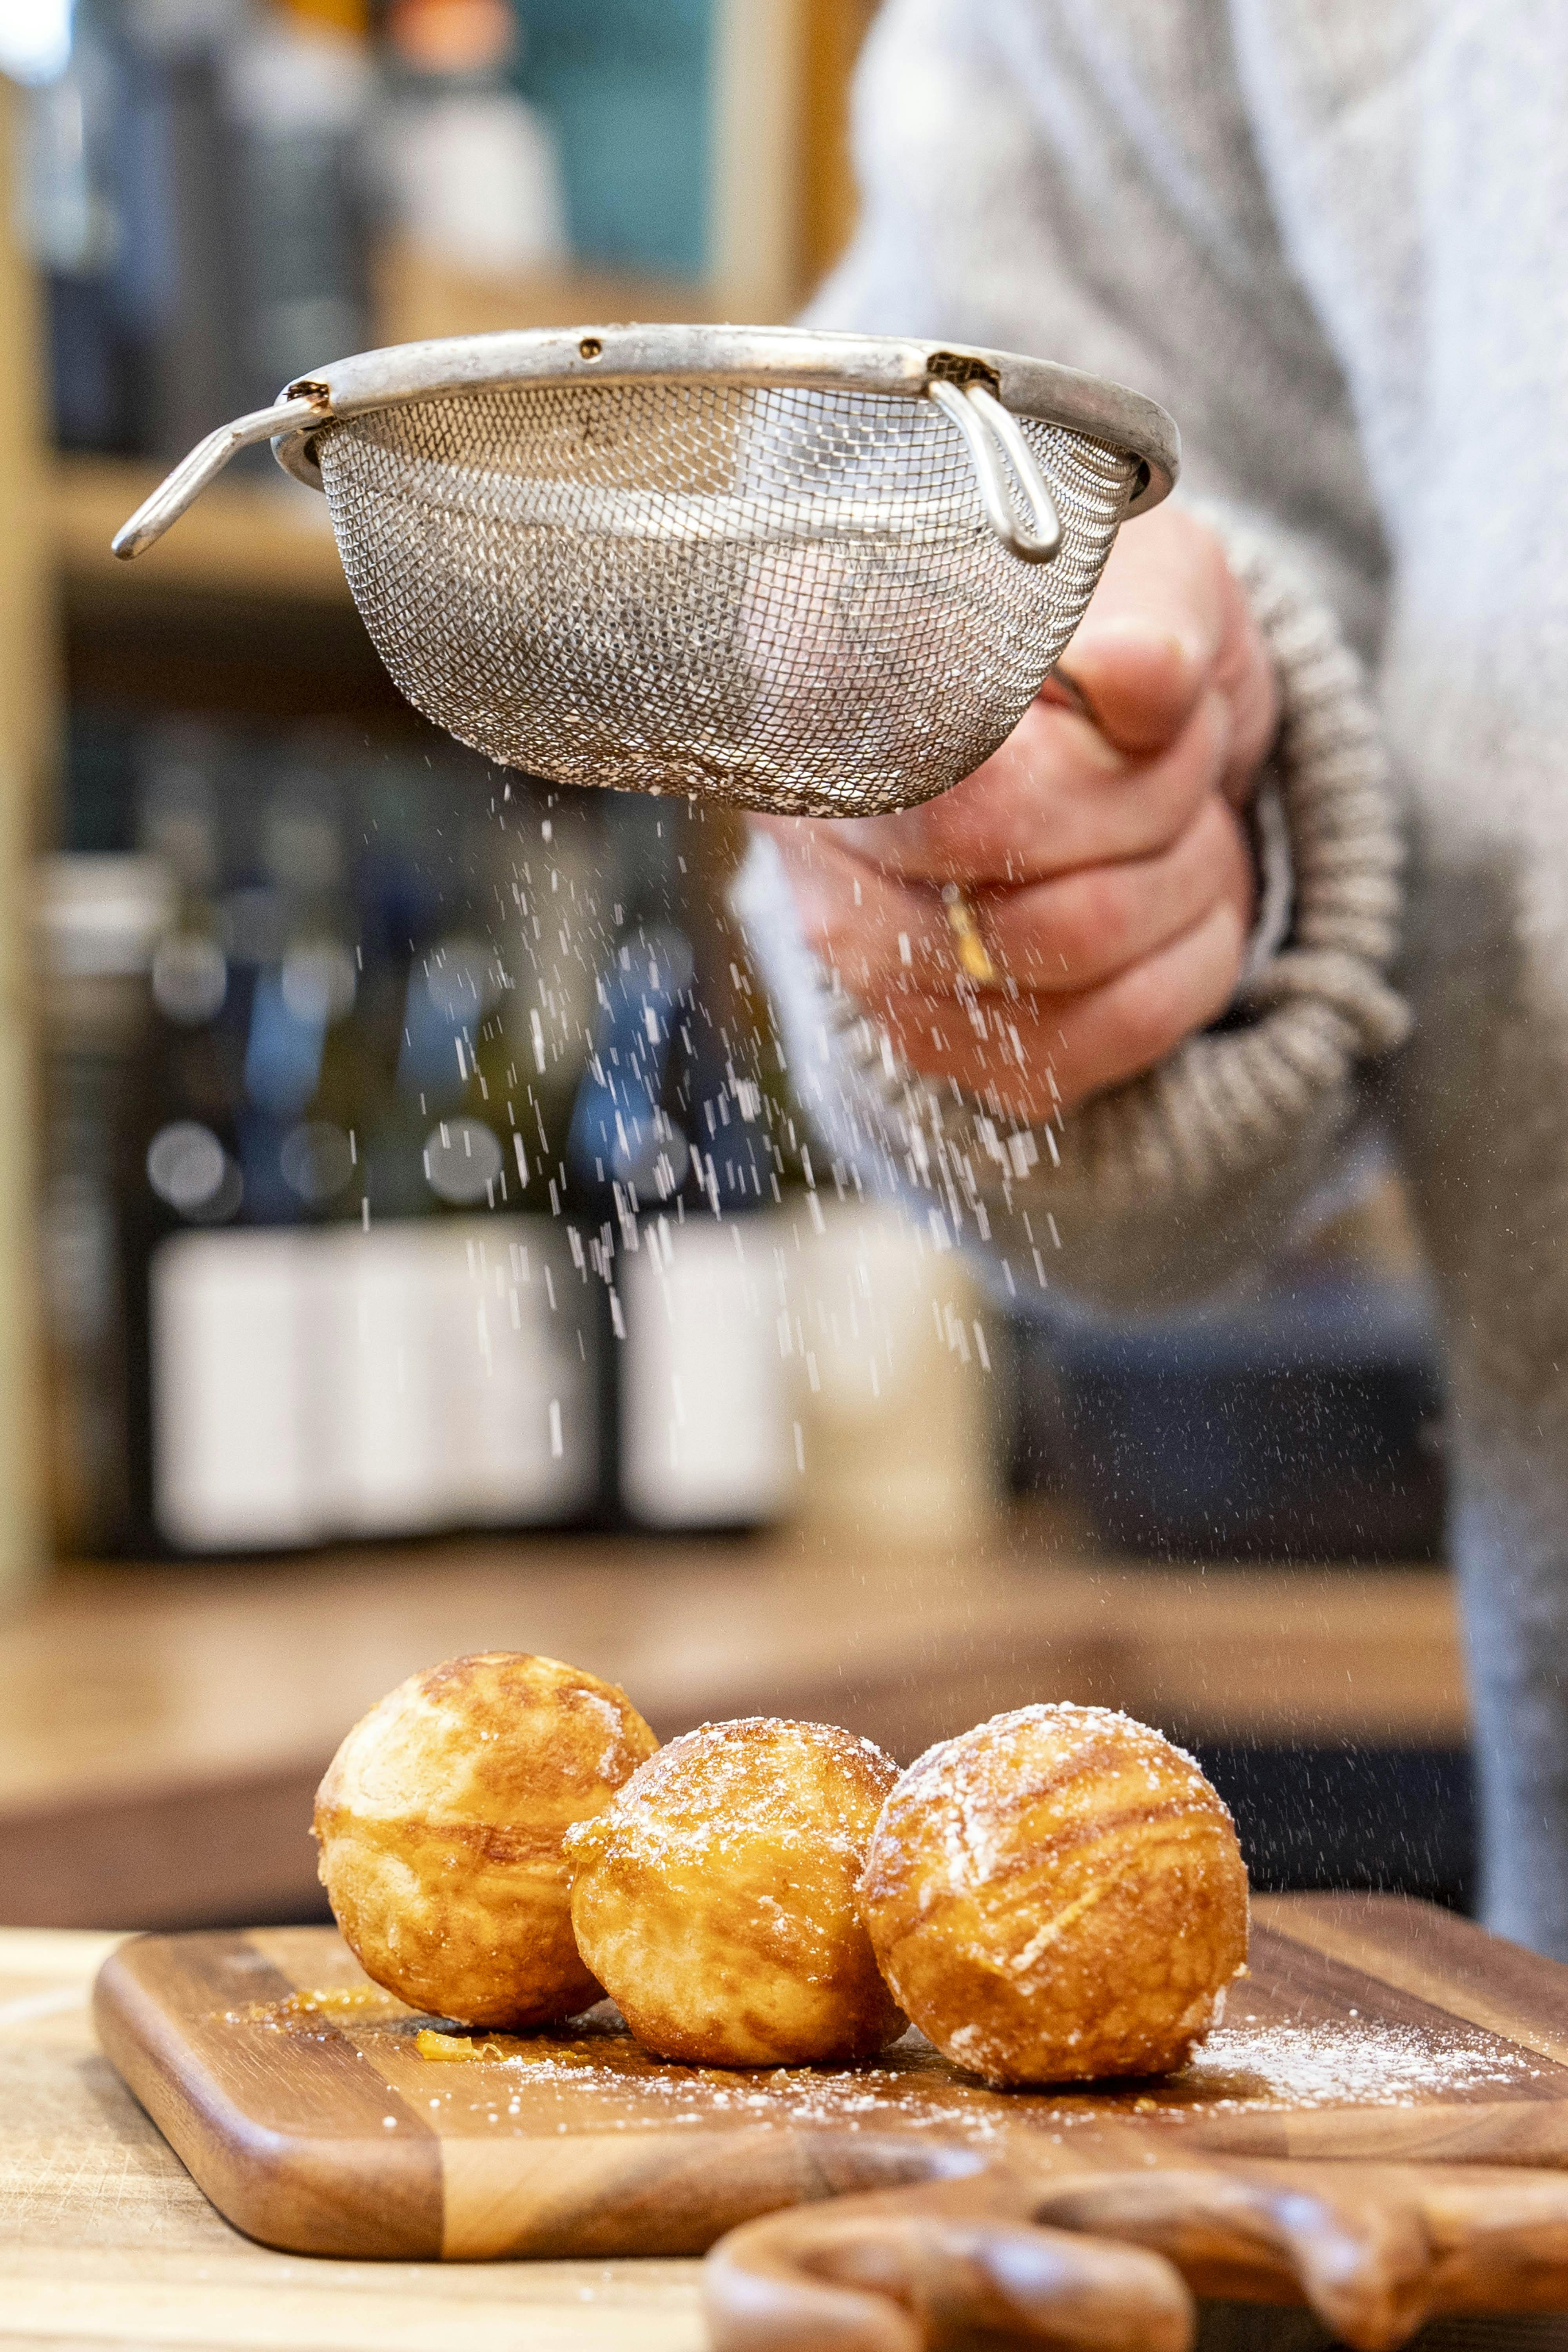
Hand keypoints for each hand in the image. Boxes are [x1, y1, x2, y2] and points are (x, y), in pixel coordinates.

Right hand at [755, 506, 1279, 1120]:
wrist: (1103, 721)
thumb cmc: (1110, 627)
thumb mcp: (1152, 577)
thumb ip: (1152, 615)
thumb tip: (1142, 675)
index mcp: (823, 667)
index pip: (944, 742)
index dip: (1086, 744)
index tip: (1146, 695)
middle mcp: (811, 816)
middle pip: (1007, 843)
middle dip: (1157, 797)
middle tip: (1186, 746)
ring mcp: (858, 945)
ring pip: (1066, 948)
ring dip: (1184, 880)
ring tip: (1184, 820)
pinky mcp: (932, 1038)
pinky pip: (1088, 1042)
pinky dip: (1182, 971)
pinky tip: (1177, 903)